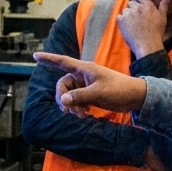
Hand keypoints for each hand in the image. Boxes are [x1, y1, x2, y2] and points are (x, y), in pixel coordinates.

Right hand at [33, 51, 148, 113]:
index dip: (48, 59)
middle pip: (63, 85)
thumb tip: (62, 101)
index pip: (62, 61)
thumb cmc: (119, 90)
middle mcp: (83, 75)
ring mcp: (86, 85)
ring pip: (69, 95)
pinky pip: (76, 100)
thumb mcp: (98, 93)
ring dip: (72, 106)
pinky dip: (78, 108)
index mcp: (84, 69)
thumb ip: (79, 97)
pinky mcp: (90, 94)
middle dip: (64, 98)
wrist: (136, 97)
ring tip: (82, 115)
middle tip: (69, 111)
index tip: (35, 55)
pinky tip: (86, 114)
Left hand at [117, 0, 169, 57]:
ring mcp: (129, 14)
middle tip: (138, 19)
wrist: (147, 46)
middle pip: (131, 3)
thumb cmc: (156, 33)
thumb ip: (164, 5)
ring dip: (128, 16)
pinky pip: (119, 17)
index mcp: (148, 6)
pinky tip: (129, 28)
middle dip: (133, 9)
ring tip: (134, 25)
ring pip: (125, 10)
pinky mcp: (121, 20)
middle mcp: (138, 8)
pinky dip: (122, 21)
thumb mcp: (162, 18)